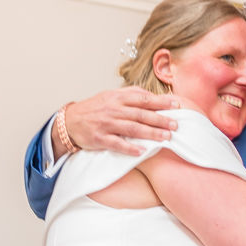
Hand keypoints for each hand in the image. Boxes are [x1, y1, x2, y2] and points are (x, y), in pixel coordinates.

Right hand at [52, 87, 179, 157]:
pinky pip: (117, 144)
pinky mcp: (100, 139)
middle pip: (141, 114)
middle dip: (160, 119)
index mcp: (118, 98)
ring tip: (166, 137)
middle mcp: (114, 110)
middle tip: (176, 124)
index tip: (176, 104)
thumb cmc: (94, 108)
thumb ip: (130, 94)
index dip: (160, 101)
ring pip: (132, 128)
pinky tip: (142, 151)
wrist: (69, 121)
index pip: (143, 99)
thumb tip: (151, 95)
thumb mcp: (110, 95)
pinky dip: (130, 147)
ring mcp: (107, 124)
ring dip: (151, 133)